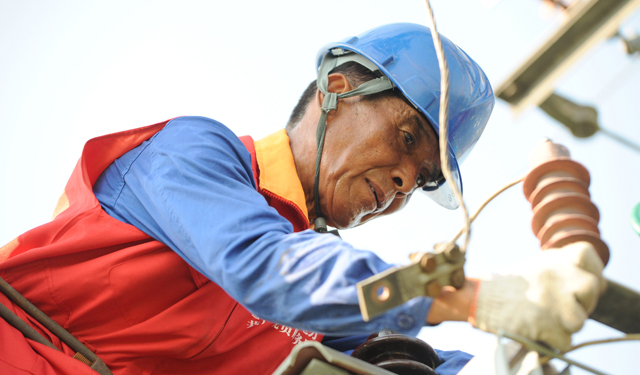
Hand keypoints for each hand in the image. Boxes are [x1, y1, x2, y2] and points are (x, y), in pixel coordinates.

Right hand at [469, 241, 604, 349]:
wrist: (477, 298)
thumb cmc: (508, 286)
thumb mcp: (538, 267)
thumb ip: (567, 270)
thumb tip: (600, 285)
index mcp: (552, 259)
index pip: (587, 253)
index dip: (592, 268)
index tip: (578, 282)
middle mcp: (555, 276)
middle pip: (591, 287)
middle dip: (584, 302)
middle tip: (565, 306)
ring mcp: (551, 300)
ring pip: (580, 320)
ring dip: (565, 324)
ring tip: (546, 319)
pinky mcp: (544, 325)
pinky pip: (565, 340)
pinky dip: (553, 340)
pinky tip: (537, 330)